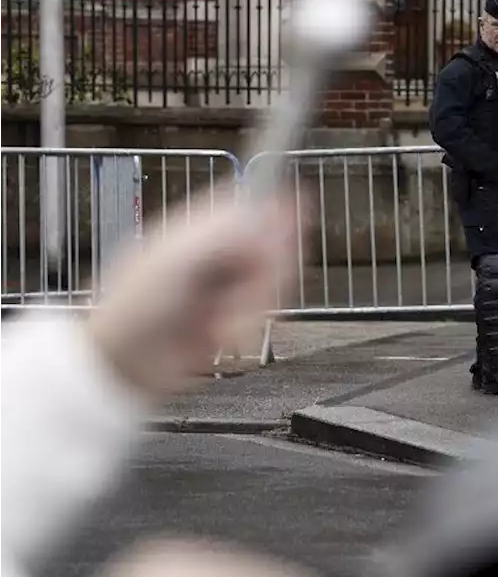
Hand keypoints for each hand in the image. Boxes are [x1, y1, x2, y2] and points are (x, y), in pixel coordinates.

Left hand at [86, 189, 304, 401]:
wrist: (123, 368)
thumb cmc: (136, 310)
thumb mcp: (179, 259)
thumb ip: (226, 230)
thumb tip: (268, 209)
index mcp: (197, 232)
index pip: (248, 208)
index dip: (274, 213)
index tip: (296, 221)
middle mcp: (214, 257)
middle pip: (269, 249)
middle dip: (266, 273)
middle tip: (249, 289)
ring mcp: (223, 290)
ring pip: (270, 285)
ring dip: (252, 307)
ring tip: (221, 322)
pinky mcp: (230, 320)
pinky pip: (261, 316)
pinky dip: (245, 327)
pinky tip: (220, 335)